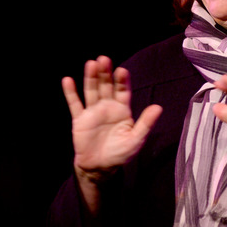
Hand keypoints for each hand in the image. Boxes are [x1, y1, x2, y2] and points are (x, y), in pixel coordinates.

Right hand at [62, 56, 161, 185]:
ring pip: (91, 91)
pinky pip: (75, 104)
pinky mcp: (80, 119)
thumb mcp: (136, 139)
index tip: (122, 71)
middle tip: (104, 59)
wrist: (100, 168)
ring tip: (91, 63)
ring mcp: (93, 112)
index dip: (122, 81)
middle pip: (106, 86)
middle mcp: (107, 107)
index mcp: (122, 110)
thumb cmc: (120, 153)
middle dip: (105, 73)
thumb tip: (159, 107)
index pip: (122, 91)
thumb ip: (146, 123)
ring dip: (90, 78)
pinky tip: (67, 80)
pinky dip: (71, 93)